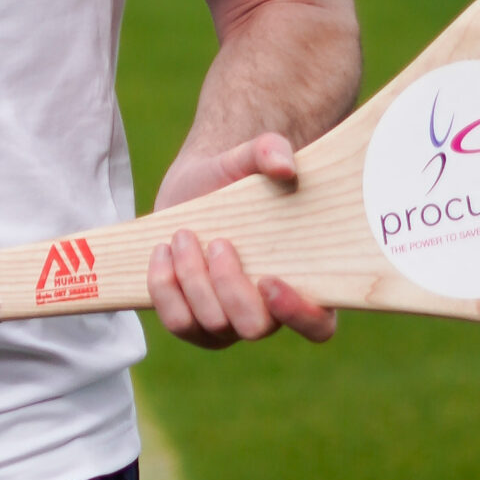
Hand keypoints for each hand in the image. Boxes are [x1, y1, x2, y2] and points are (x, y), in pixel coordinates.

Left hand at [148, 132, 337, 348]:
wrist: (198, 185)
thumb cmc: (237, 175)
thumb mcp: (252, 156)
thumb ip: (271, 152)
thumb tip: (284, 166)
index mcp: (305, 283)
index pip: (318, 326)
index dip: (298, 314)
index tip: (268, 279)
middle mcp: (269, 313)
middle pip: (253, 328)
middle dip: (228, 285)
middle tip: (217, 241)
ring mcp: (229, 322)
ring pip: (211, 325)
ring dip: (191, 279)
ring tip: (183, 234)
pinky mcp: (193, 318)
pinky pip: (177, 322)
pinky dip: (164, 287)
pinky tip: (162, 250)